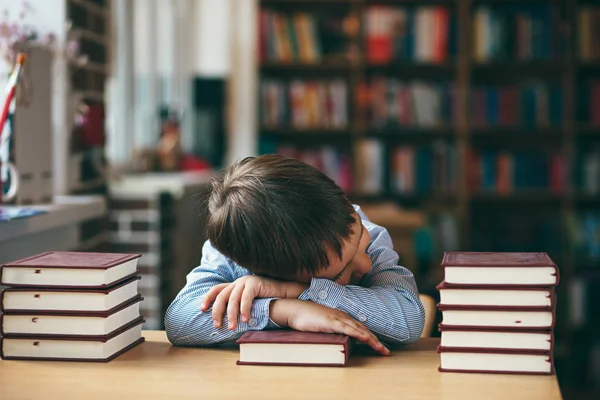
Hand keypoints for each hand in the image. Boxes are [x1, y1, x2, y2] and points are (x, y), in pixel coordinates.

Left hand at [200, 276, 306, 329]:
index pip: (216, 289)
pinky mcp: (255, 283)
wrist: (283, 293)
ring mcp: (246, 281)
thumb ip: (237, 306)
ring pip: (233, 299)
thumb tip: (224, 321)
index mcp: (234, 285)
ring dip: (231, 314)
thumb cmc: (265, 300)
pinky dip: (244, 309)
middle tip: (217, 325)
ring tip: (232, 327)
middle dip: (217, 312)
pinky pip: (246, 297)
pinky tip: (245, 319)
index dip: (208, 298)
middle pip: (221, 296)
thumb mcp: (248, 303)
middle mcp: (238, 281)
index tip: (202, 309)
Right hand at [270, 299, 389, 355]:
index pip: (359, 327)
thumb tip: (339, 339)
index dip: (370, 337)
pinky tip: (365, 339)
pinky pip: (348, 328)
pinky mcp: (331, 322)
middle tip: (385, 351)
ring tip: (381, 349)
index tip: (379, 345)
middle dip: (375, 341)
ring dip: (371, 339)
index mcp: (341, 317)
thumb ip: (332, 330)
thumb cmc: (306, 317)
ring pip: (359, 329)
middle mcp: (342, 316)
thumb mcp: (322, 324)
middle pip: (363, 329)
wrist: (295, 309)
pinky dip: (358, 333)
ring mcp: (337, 318)